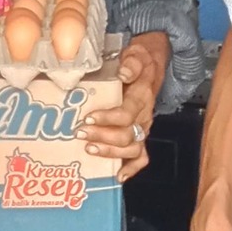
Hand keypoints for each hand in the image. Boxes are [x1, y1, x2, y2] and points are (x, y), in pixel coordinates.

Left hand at [83, 36, 165, 180]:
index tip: (88, 118)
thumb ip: (131, 63)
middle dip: (102, 136)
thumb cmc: (138, 62)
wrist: (152, 66)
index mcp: (142, 97)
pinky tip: (117, 176)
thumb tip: (124, 73)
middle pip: (126, 134)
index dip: (107, 119)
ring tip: (90, 150)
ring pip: (132, 148)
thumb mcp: (136, 54)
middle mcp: (144, 116)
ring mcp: (143, 129)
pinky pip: (142, 157)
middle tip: (79, 133)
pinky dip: (131, 169)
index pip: (127, 113)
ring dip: (110, 153)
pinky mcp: (141, 136)